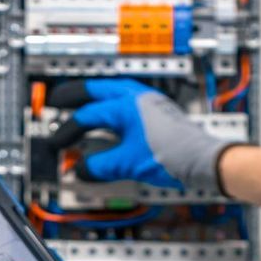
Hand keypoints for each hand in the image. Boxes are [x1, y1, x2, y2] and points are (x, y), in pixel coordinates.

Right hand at [46, 79, 237, 193]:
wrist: (205, 161)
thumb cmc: (173, 156)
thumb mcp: (129, 163)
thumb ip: (101, 166)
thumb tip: (81, 170)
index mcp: (126, 105)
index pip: (88, 116)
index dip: (68, 131)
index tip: (56, 144)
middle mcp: (137, 98)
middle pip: (98, 91)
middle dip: (76, 96)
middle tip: (57, 100)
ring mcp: (150, 104)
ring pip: (114, 93)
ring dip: (95, 99)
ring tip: (81, 104)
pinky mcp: (159, 115)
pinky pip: (127, 104)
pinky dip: (112, 109)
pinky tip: (111, 120)